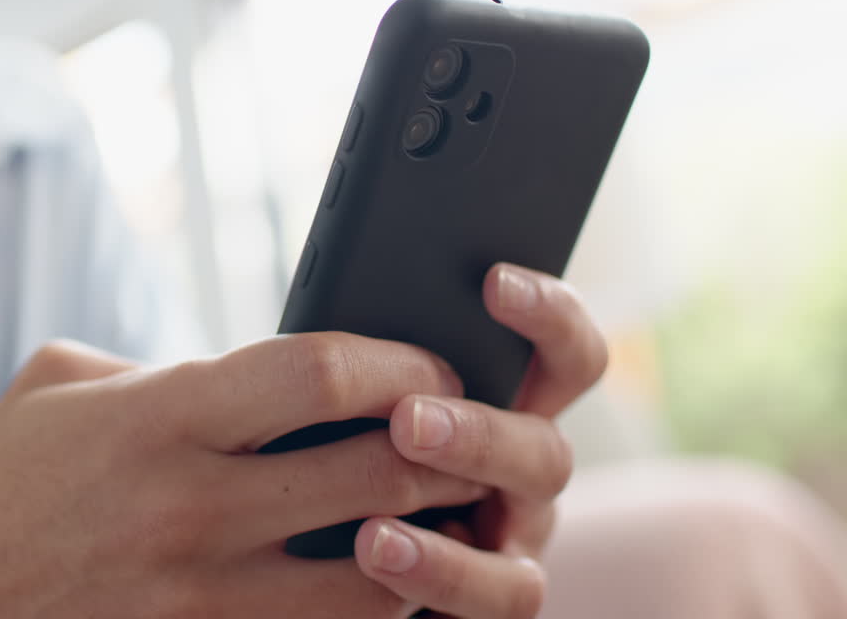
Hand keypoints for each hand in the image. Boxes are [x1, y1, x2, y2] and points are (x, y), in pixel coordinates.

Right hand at [0, 334, 492, 617]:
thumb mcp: (60, 390)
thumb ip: (165, 369)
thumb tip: (262, 372)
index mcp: (159, 418)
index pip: (317, 372)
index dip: (397, 363)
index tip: (428, 366)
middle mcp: (190, 508)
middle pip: (375, 471)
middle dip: (447, 451)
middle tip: (469, 439)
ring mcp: (202, 600)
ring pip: (378, 580)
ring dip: (431, 546)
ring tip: (445, 520)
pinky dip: (372, 615)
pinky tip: (386, 586)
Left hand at [354, 263, 607, 617]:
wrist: (304, 551)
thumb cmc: (331, 453)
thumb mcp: (353, 400)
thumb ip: (376, 365)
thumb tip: (355, 305)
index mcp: (504, 408)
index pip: (564, 353)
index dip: (548, 314)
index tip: (494, 282)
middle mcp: (523, 475)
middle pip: (550, 448)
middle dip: (481, 432)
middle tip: (407, 421)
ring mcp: (517, 542)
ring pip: (535, 525)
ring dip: (459, 519)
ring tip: (378, 509)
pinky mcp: (491, 602)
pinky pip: (500, 597)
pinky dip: (440, 574)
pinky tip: (376, 552)